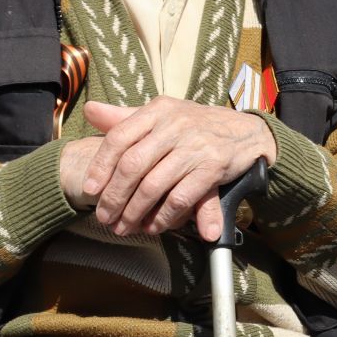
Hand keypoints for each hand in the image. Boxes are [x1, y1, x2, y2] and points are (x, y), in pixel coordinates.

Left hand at [74, 98, 276, 240]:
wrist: (246, 131)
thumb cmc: (196, 125)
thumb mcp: (163, 114)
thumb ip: (126, 117)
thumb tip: (90, 110)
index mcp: (158, 110)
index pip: (119, 137)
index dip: (100, 166)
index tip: (90, 189)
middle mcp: (175, 125)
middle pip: (132, 165)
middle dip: (114, 197)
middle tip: (104, 217)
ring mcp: (195, 146)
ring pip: (153, 185)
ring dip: (135, 212)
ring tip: (124, 227)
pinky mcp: (213, 167)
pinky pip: (180, 198)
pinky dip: (163, 216)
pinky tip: (153, 226)